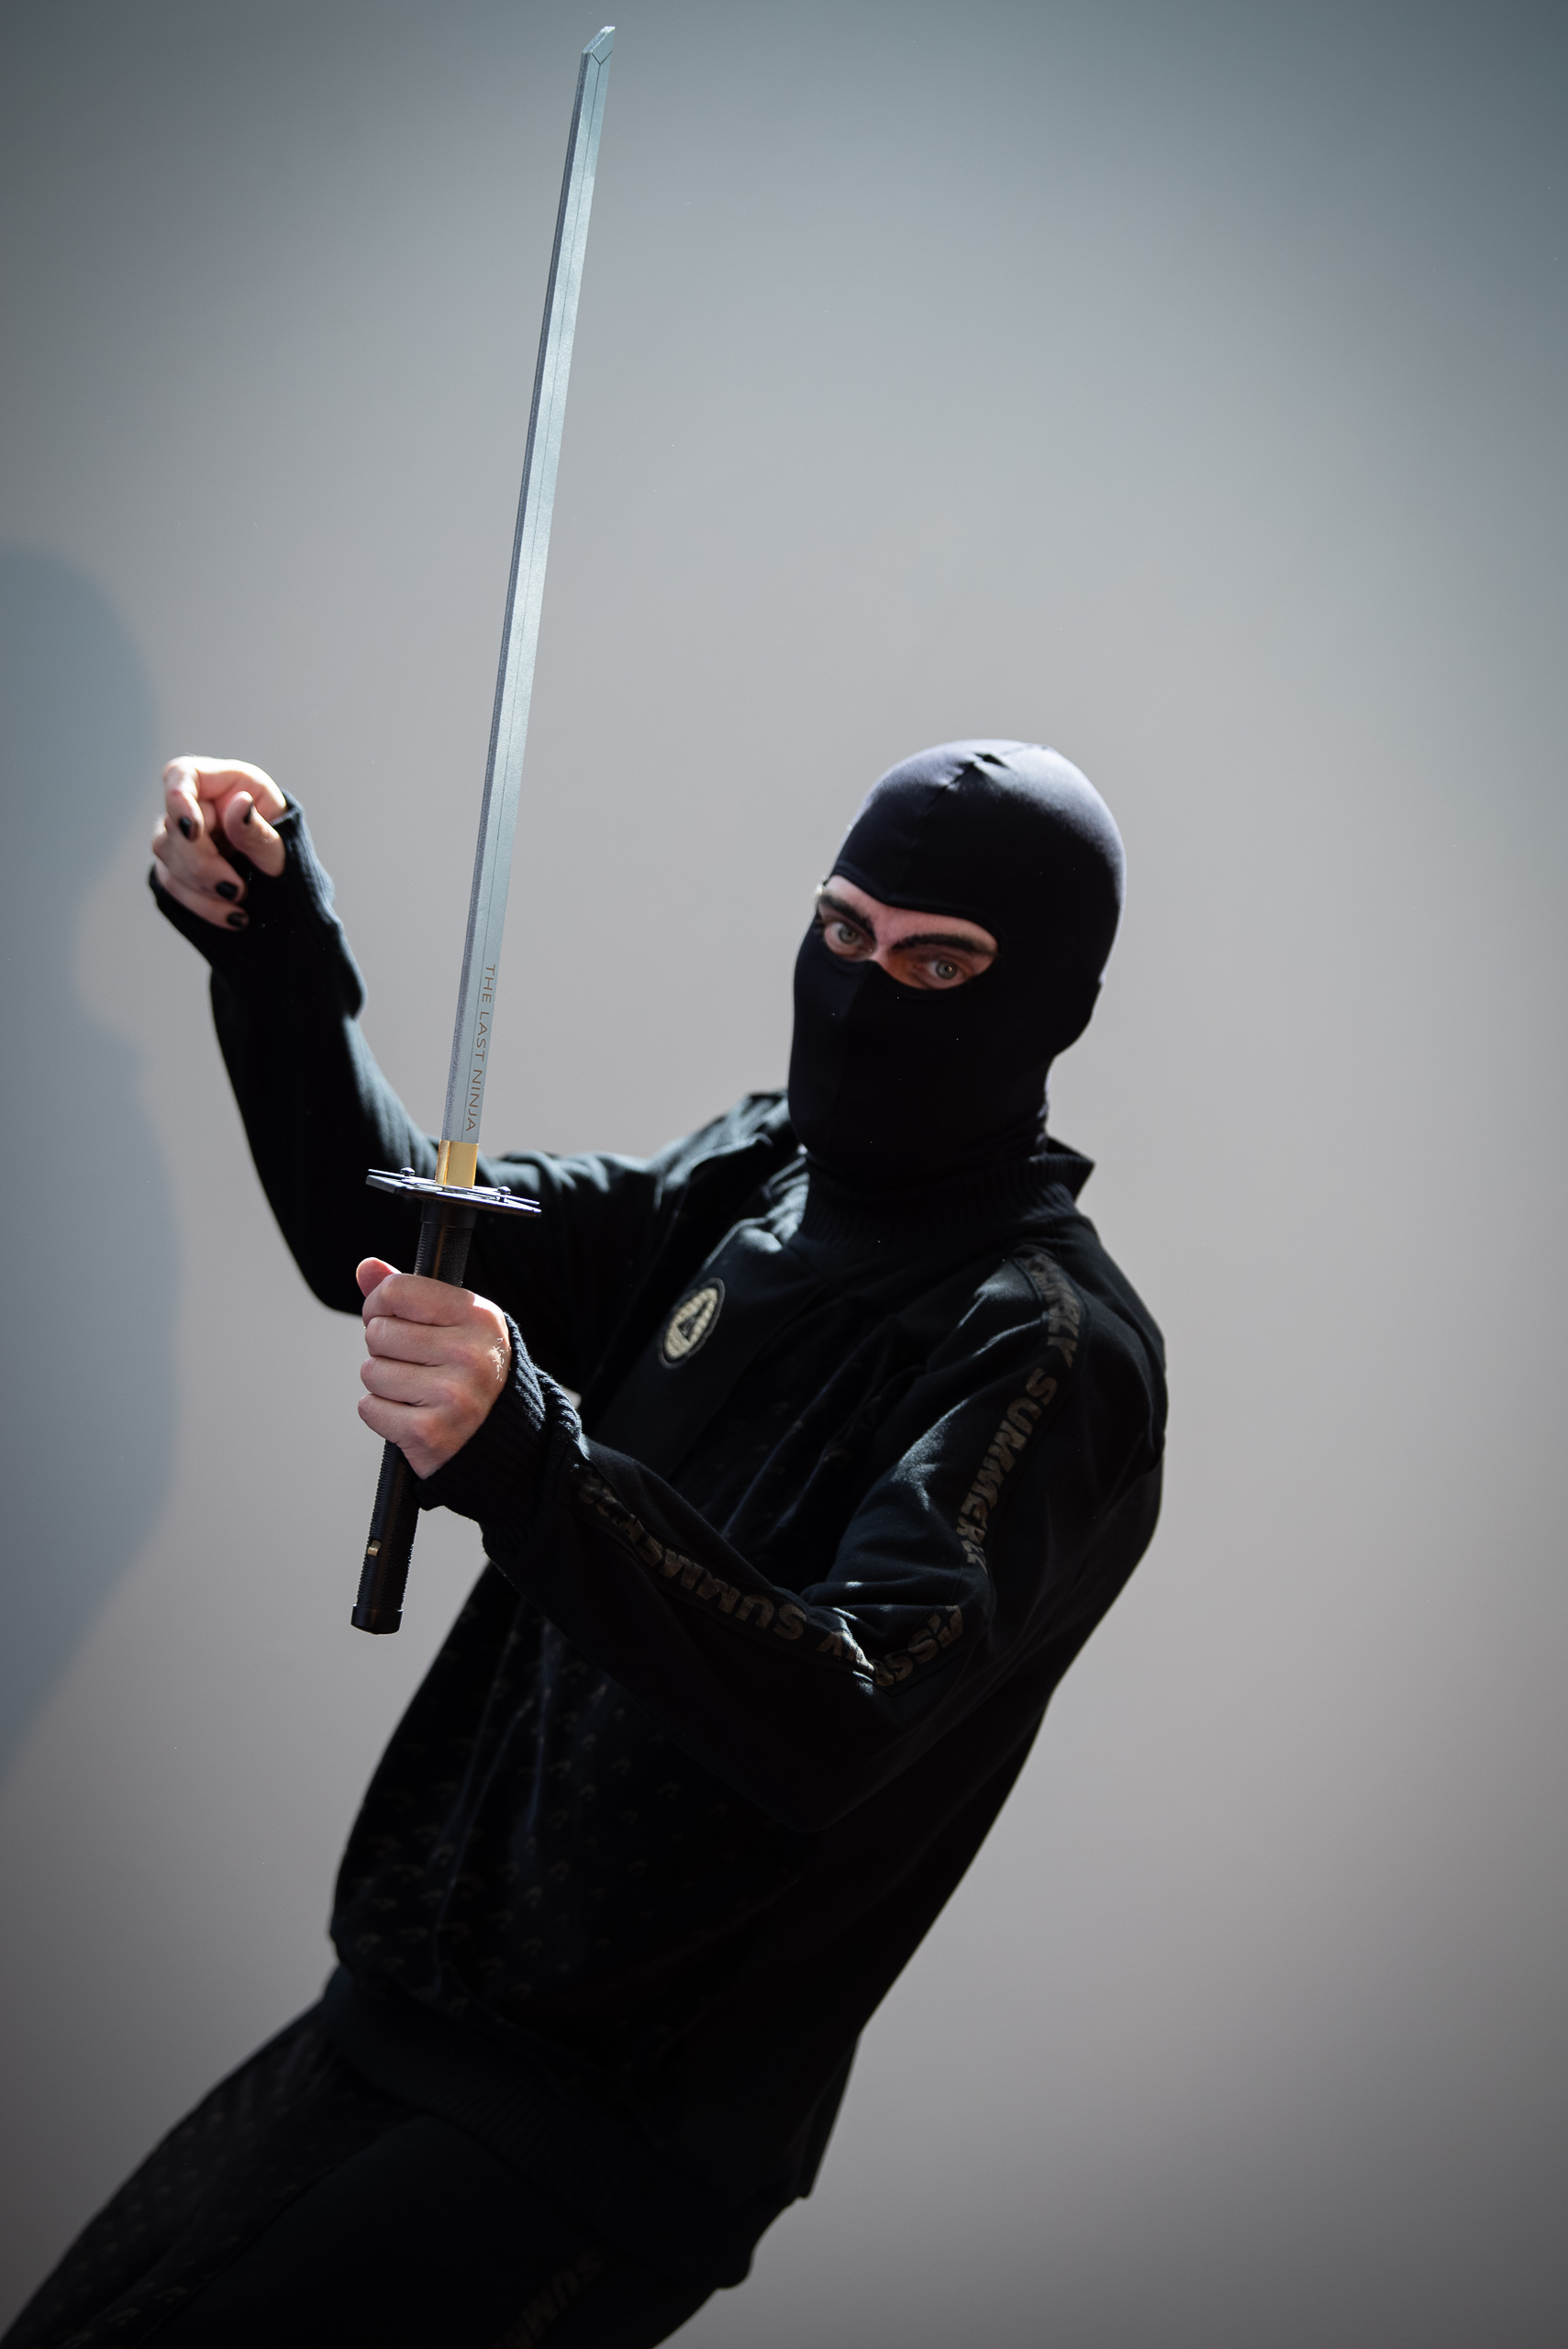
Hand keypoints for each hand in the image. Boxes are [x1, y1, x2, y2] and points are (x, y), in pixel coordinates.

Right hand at [151, 756, 287, 928]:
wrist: (286, 894)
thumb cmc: (287, 858)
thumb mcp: (282, 846)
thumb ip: (258, 830)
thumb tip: (240, 806)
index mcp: (226, 783)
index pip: (182, 774)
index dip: (179, 800)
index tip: (193, 831)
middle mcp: (197, 804)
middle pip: (173, 825)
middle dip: (201, 863)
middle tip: (236, 890)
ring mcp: (180, 836)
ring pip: (166, 856)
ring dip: (201, 886)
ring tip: (241, 905)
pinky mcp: (175, 866)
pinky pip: (171, 883)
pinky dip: (201, 903)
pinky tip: (231, 917)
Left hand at [356, 1258, 511, 1479]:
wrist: (498, 1438)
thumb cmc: (468, 1371)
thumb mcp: (454, 1323)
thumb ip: (410, 1293)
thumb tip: (367, 1268)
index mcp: (478, 1317)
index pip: (397, 1291)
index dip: (379, 1305)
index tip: (388, 1318)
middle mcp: (471, 1354)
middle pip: (378, 1332)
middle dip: (383, 1348)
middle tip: (411, 1361)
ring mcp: (453, 1396)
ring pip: (370, 1371)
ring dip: (382, 1382)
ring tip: (413, 1389)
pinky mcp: (430, 1433)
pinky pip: (369, 1408)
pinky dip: (381, 1414)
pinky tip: (410, 1414)